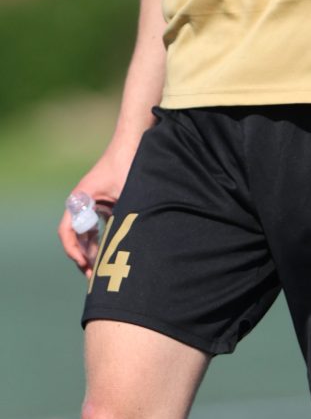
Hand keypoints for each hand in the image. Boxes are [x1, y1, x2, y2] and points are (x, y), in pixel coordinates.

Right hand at [57, 143, 136, 276]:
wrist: (135, 142)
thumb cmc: (128, 164)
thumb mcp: (126, 194)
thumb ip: (122, 217)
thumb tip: (125, 245)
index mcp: (81, 199)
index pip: (67, 231)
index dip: (73, 250)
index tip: (85, 264)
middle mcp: (83, 202)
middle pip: (76, 236)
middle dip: (83, 257)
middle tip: (94, 276)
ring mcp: (92, 202)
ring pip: (86, 232)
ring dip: (92, 251)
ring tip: (101, 270)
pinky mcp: (104, 203)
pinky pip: (97, 226)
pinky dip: (102, 240)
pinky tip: (111, 253)